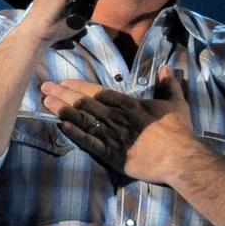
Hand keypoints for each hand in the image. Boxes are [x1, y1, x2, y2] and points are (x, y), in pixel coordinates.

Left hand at [40, 65, 195, 183]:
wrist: (179, 158)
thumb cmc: (178, 131)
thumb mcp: (176, 103)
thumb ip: (168, 84)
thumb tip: (166, 67)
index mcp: (130, 105)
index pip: (98, 92)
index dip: (79, 86)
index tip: (64, 81)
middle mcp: (117, 117)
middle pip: (85, 103)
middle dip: (64, 94)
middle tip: (45, 87)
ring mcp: (113, 136)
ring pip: (83, 120)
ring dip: (64, 110)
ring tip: (46, 102)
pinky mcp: (112, 154)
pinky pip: (89, 142)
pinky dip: (74, 133)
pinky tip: (60, 126)